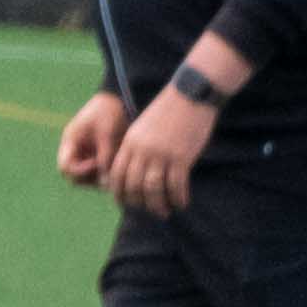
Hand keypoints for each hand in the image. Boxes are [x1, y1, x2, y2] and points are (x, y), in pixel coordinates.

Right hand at [58, 91, 127, 188]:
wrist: (119, 101)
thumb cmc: (109, 111)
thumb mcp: (106, 133)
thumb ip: (105, 156)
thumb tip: (106, 182)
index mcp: (71, 141)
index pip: (65, 167)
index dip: (79, 171)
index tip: (96, 163)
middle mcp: (76, 152)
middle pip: (75, 178)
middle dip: (91, 178)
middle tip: (109, 171)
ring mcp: (86, 156)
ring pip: (88, 180)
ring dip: (101, 178)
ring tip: (116, 168)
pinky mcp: (98, 160)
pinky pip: (99, 175)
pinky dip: (108, 175)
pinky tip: (119, 167)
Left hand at [105, 82, 217, 216]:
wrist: (190, 94)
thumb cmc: (168, 111)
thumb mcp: (143, 127)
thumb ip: (136, 148)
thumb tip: (135, 173)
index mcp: (130, 142)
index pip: (117, 175)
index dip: (119, 194)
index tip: (126, 203)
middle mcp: (142, 150)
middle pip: (133, 186)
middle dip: (140, 204)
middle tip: (149, 210)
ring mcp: (162, 154)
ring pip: (153, 190)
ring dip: (158, 205)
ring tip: (165, 212)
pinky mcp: (181, 157)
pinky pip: (176, 186)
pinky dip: (178, 198)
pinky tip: (182, 203)